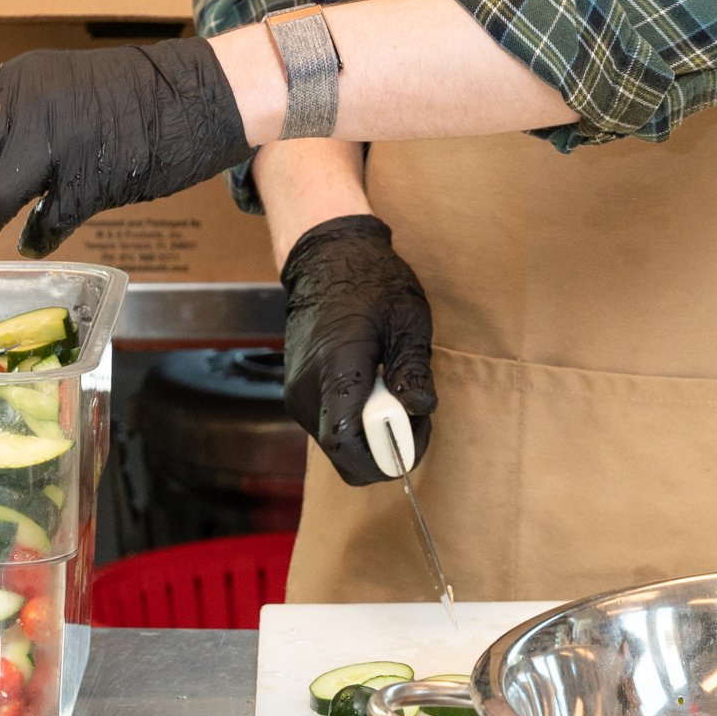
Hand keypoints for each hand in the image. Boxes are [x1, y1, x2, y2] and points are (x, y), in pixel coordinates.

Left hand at [0, 38, 253, 258]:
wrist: (191, 94)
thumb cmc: (125, 92)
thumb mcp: (55, 84)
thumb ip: (10, 116)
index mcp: (15, 81)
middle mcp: (28, 107)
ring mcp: (58, 145)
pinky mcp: (89, 182)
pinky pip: (47, 222)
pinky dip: (35, 237)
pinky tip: (32, 243)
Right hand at [280, 213, 435, 488]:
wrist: (325, 257)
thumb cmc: (370, 281)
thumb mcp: (406, 320)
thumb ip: (413, 370)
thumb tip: (420, 409)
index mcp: (335, 369)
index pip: (346, 444)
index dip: (384, 458)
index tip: (414, 437)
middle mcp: (306, 389)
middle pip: (342, 453)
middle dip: (384, 448)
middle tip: (413, 413)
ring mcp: (296, 392)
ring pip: (336, 442)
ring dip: (371, 435)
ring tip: (394, 392)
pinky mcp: (297, 391)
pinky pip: (329, 424)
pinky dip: (356, 421)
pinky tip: (374, 388)